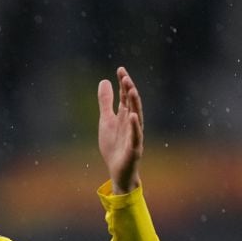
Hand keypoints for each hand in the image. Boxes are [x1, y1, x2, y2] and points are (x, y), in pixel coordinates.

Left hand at [97, 66, 143, 193]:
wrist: (117, 171)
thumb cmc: (114, 146)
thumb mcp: (106, 121)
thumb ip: (106, 102)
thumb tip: (104, 81)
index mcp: (125, 116)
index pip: (125, 96)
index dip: (123, 83)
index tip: (120, 69)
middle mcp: (132, 123)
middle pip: (132, 104)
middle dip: (129, 90)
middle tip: (126, 77)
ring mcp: (134, 135)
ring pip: (137, 117)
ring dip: (135, 104)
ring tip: (132, 90)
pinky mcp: (134, 148)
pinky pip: (136, 136)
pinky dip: (135, 126)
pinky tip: (134, 116)